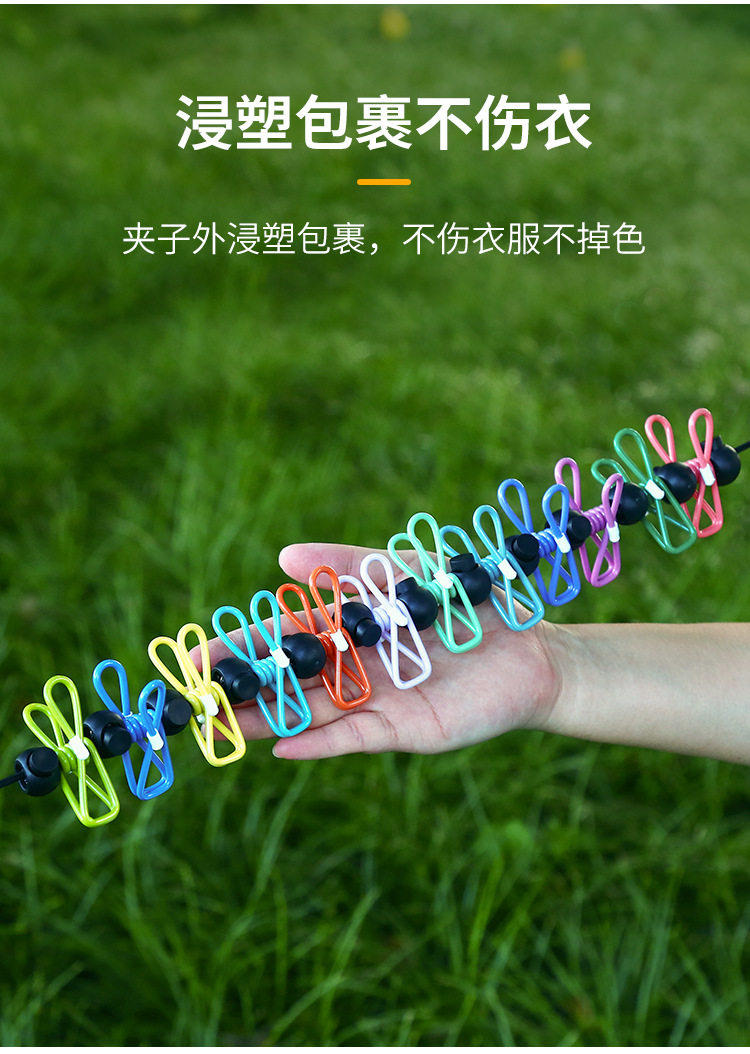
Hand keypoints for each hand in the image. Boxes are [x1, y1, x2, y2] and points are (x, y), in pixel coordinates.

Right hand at [200, 542, 563, 759]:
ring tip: (217, 725)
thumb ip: (348, 564)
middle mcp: (352, 669)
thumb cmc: (468, 598)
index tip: (195, 655)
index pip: (282, 638)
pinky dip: (319, 744)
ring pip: (308, 714)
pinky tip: (282, 748)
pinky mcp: (403, 729)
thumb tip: (282, 556)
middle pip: (286, 681)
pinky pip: (353, 738)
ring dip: (264, 721)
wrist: (533, 646)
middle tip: (189, 698)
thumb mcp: (403, 570)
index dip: (241, 647)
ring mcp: (374, 701)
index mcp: (348, 630)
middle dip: (240, 688)